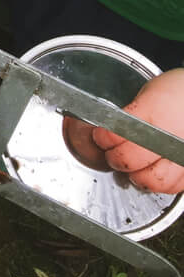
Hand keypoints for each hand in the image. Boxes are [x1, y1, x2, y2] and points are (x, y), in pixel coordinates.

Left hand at [63, 68, 183, 193]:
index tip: (101, 136)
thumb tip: (113, 125)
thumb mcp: (150, 91)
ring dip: (137, 176)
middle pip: (129, 161)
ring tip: (134, 167)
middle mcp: (167, 137)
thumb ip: (133, 112)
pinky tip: (155, 172)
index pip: (114, 135)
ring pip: (152, 181)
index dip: (103, 138)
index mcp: (152, 114)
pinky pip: (174, 186)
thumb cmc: (181, 90)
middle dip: (115, 159)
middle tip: (113, 154)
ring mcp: (181, 154)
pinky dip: (161, 184)